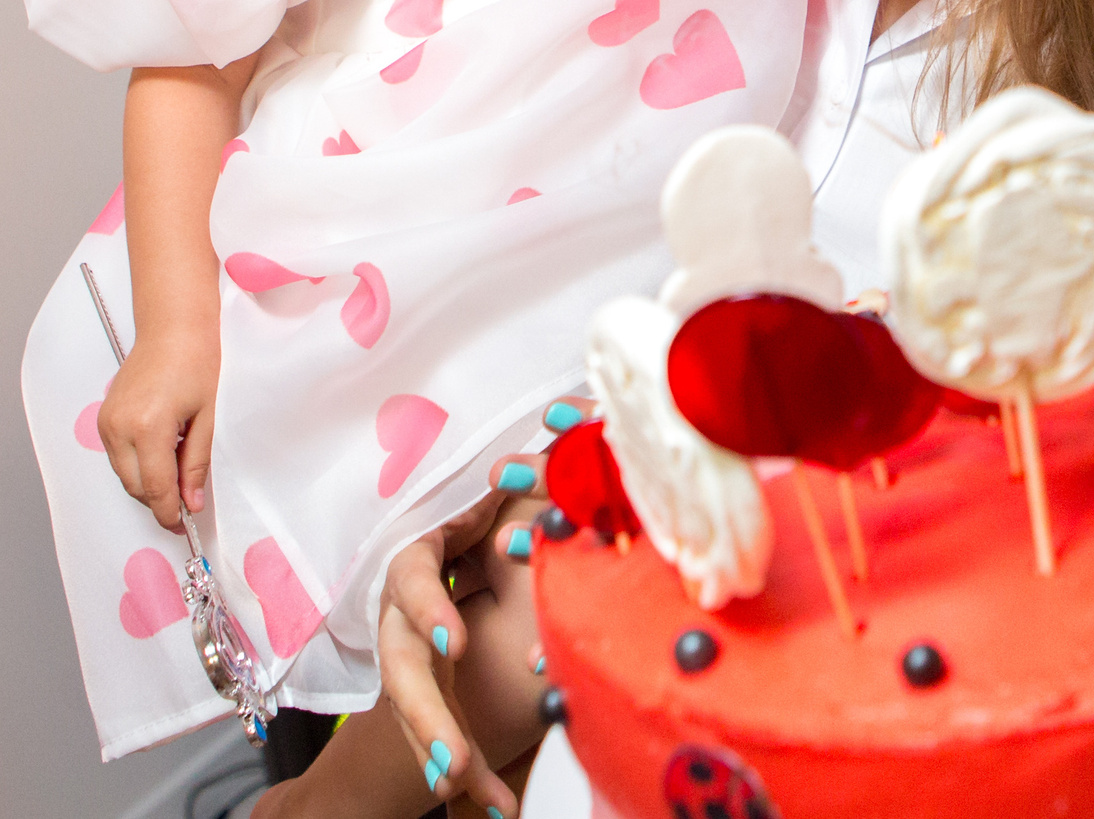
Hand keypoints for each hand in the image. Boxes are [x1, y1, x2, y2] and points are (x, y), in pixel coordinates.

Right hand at [98, 331, 218, 530]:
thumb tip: (192, 502)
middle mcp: (119, 429)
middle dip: (159, 501)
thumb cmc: (197, 365)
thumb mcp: (206, 418)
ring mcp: (106, 424)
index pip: (155, 487)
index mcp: (148, 428)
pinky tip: (162, 457)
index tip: (183, 525)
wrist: (172, 331)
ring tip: (179, 476)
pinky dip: (138, 466)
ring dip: (149, 484)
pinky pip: (118, 458)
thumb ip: (197, 464)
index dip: (169, 512)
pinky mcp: (103, 420)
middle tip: (186, 506)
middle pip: (135, 486)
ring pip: (124, 474)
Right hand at [380, 399, 589, 816]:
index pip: (411, 574)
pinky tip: (496, 801)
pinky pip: (441, 726)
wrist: (497, 527)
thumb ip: (546, 468)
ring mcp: (413, 640)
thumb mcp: (527, 488)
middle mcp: (412, 597)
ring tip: (462, 789)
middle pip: (401, 659)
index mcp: (434, 544)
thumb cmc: (516, 503)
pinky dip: (471, 767)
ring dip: (439, 747)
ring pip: (412, 701)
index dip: (427, 607)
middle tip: (451, 762)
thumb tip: (581, 424)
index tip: (455, 641)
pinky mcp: (430, 678)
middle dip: (425, 715)